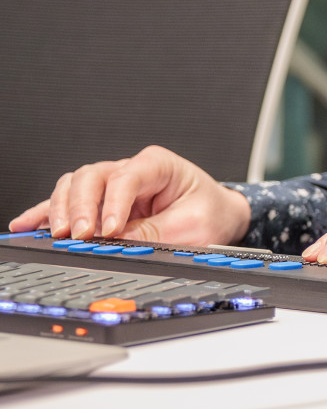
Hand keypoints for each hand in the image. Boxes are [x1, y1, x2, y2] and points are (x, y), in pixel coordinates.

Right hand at [8, 146, 251, 245]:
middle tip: (78, 234)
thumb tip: (118, 243)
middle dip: (81, 206)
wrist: (217, 214)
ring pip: (74, 185)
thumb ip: (155, 233)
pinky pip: (67, 202)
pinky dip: (46, 212)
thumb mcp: (192, 226)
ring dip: (62, 209)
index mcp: (157, 165)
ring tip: (58, 233)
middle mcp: (130, 168)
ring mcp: (111, 183)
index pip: (127, 177)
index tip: (110, 230)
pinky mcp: (100, 201)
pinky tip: (26, 224)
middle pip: (92, 177)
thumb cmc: (209, 212)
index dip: (114, 204)